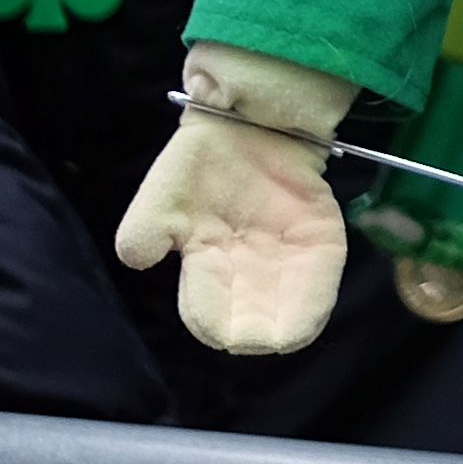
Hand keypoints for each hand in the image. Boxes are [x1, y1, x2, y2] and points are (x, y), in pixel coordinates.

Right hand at [113, 43, 358, 354]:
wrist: (247, 124)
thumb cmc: (198, 166)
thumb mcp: (160, 195)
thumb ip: (144, 229)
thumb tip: (141, 259)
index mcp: (206, 269)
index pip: (209, 313)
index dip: (213, 326)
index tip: (219, 332)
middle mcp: (249, 272)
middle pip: (252, 320)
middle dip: (251, 335)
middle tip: (255, 339)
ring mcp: (287, 257)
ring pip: (290, 307)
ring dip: (286, 326)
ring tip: (281, 337)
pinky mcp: (321, 239)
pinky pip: (322, 276)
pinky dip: (314, 300)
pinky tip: (305, 318)